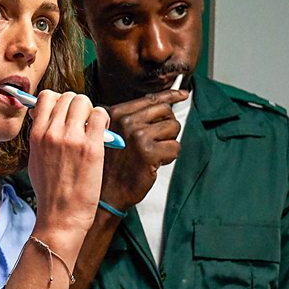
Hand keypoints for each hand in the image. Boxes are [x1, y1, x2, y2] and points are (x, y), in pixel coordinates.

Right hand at [27, 90, 109, 251]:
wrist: (61, 216)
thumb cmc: (50, 192)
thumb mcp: (35, 160)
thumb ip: (41, 137)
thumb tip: (49, 118)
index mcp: (36, 135)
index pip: (46, 97)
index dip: (58, 100)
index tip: (64, 112)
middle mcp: (52, 133)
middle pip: (68, 96)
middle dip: (77, 105)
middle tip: (82, 121)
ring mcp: (72, 139)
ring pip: (84, 101)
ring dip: (91, 111)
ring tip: (93, 127)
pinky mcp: (91, 147)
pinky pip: (100, 115)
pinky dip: (103, 119)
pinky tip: (102, 133)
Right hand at [101, 89, 188, 209]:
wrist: (104, 193)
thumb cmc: (110, 164)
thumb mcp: (111, 133)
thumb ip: (129, 117)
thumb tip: (161, 103)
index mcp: (115, 113)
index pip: (151, 99)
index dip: (171, 95)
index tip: (184, 95)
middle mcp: (125, 121)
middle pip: (165, 111)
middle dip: (167, 126)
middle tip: (158, 140)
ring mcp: (137, 136)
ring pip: (173, 128)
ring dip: (168, 142)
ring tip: (153, 153)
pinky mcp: (149, 153)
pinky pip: (175, 147)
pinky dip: (169, 157)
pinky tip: (154, 163)